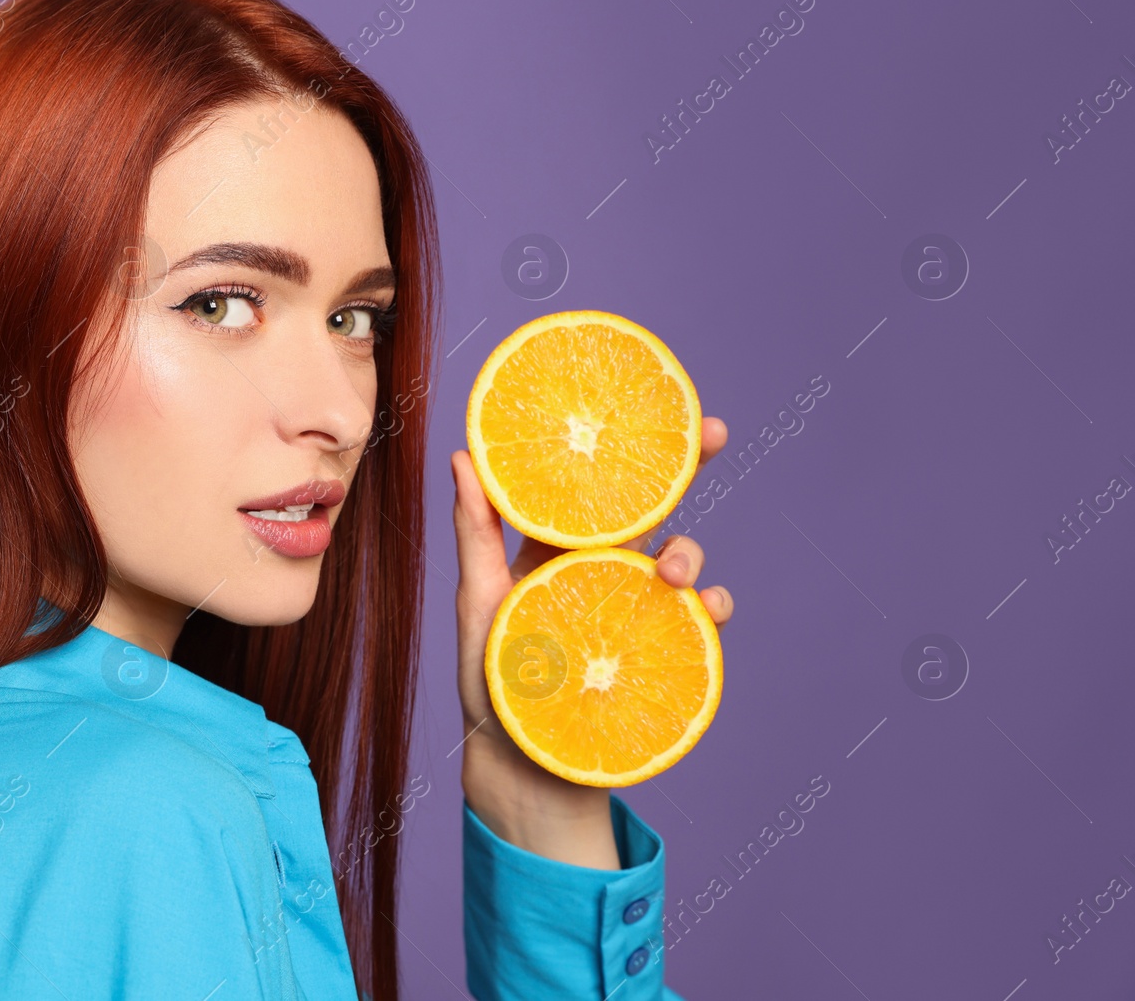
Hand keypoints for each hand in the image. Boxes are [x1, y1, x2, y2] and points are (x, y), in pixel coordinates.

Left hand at [450, 417, 733, 868]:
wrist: (520, 767)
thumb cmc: (491, 683)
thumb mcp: (477, 603)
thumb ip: (475, 535)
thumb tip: (461, 456)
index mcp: (556, 549)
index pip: (590, 487)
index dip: (618, 445)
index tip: (644, 405)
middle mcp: (601, 570)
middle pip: (649, 507)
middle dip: (685, 466)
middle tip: (711, 433)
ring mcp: (634, 610)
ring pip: (678, 559)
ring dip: (689, 551)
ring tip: (674, 572)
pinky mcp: (660, 653)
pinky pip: (698, 621)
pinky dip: (712, 608)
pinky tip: (707, 610)